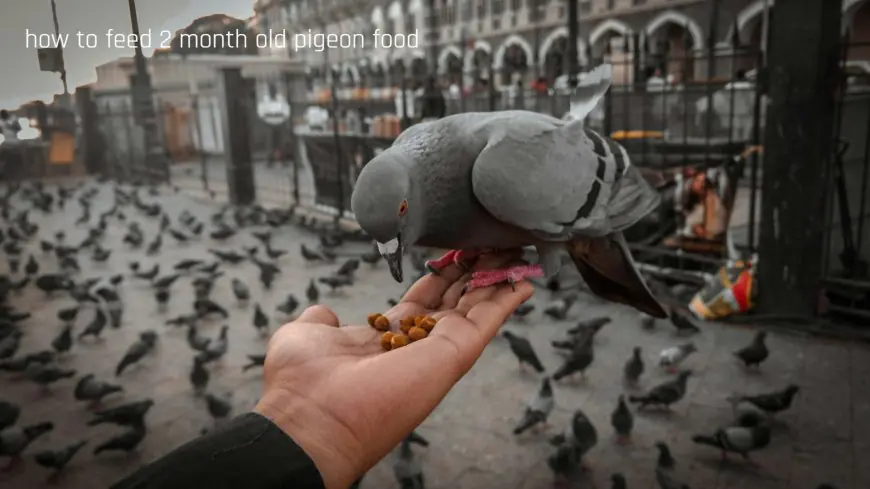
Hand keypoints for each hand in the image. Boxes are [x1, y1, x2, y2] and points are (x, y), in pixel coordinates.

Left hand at [255, 252, 533, 488]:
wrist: (311, 418)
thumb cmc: (301, 383)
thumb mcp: (306, 336)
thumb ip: (320, 321)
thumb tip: (323, 313)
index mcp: (388, 338)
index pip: (424, 300)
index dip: (442, 274)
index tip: (456, 250)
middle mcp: (418, 344)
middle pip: (456, 299)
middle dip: (474, 269)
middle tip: (491, 240)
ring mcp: (439, 350)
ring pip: (477, 306)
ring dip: (496, 276)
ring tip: (514, 247)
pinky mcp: (454, 354)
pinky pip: (488, 320)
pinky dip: (508, 298)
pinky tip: (525, 277)